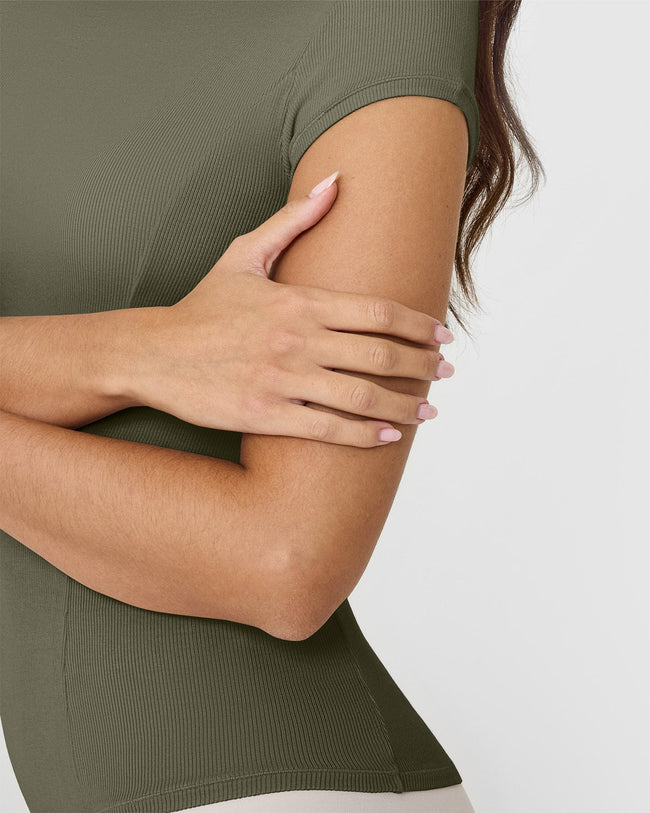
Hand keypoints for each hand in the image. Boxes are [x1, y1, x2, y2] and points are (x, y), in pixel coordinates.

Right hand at [130, 171, 454, 446]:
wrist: (152, 353)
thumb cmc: (201, 307)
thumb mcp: (242, 254)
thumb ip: (293, 221)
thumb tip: (336, 180)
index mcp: (298, 300)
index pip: (376, 311)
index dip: (417, 324)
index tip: (442, 336)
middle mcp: (297, 340)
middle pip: (379, 354)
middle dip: (422, 365)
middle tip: (444, 373)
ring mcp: (282, 380)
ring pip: (360, 396)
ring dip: (403, 405)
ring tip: (427, 410)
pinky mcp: (266, 415)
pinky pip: (327, 429)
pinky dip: (362, 434)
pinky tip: (387, 435)